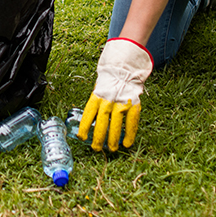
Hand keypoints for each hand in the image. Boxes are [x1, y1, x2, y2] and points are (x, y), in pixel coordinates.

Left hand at [78, 38, 152, 152]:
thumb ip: (95, 102)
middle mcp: (108, 100)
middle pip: (102, 122)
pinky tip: (127, 143)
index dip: (85, 127)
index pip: (89, 114)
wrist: (125, 67)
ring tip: (111, 149)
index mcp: (97, 95)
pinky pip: (131, 122)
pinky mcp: (133, 104)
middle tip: (96, 148)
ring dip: (113, 139)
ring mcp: (122, 103)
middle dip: (98, 138)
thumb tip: (90, 120)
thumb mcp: (98, 88)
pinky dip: (129, 134)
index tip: (82, 137)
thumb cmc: (109, 79)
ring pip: (116, 125)